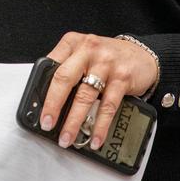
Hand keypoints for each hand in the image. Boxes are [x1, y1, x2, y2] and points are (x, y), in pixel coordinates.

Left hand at [40, 32, 158, 150]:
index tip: (39, 109)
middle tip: (48, 124)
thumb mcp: (83, 53)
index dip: (43, 89)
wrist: (141, 55)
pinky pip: (107, 106)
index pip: (51, 66)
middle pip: (64, 79)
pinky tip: (95, 137)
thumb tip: (47, 101)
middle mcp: (88, 50)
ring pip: (85, 96)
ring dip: (74, 121)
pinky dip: (100, 125)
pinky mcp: (122, 77)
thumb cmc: (107, 57)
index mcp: (73, 43)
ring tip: (68, 137)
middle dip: (53, 105)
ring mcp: (106, 63)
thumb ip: (66, 68)